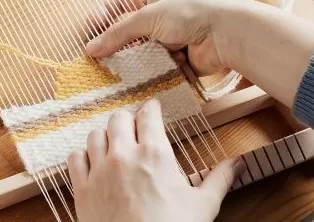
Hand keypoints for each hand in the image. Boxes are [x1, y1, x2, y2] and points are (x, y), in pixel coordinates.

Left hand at [67, 99, 244, 221]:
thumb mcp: (203, 205)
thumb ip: (220, 178)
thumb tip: (238, 163)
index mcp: (154, 153)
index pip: (148, 115)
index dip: (151, 108)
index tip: (153, 109)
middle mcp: (123, 155)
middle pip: (118, 119)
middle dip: (128, 119)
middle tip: (134, 127)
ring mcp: (98, 171)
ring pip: (95, 135)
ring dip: (105, 136)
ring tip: (114, 143)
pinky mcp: (82, 189)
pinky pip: (75, 159)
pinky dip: (83, 156)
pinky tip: (91, 162)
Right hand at [85, 0, 258, 76]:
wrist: (226, 33)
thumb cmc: (189, 13)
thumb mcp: (148, 17)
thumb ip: (118, 33)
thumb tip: (90, 48)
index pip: (118, 5)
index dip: (102, 18)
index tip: (89, 34)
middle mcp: (159, 17)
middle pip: (129, 32)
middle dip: (116, 45)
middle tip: (99, 60)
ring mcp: (169, 39)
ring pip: (142, 53)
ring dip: (133, 62)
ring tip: (117, 74)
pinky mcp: (178, 60)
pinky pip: (157, 69)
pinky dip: (151, 73)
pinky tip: (142, 79)